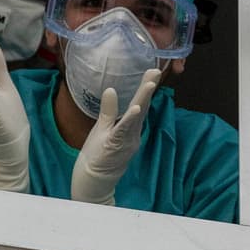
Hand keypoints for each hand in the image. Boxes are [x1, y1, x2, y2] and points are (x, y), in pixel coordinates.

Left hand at [71, 68, 160, 204]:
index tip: (153, 70)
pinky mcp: (116, 146)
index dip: (146, 88)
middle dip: (147, 90)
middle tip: (155, 71)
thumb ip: (109, 109)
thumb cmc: (99, 152)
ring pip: (136, 118)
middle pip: (141, 108)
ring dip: (142, 101)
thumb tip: (111, 88)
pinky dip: (129, 120)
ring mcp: (126, 140)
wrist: (94, 179)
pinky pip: (123, 131)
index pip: (139, 104)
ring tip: (149, 84)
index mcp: (130, 126)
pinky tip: (134, 109)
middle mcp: (132, 132)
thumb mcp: (104, 127)